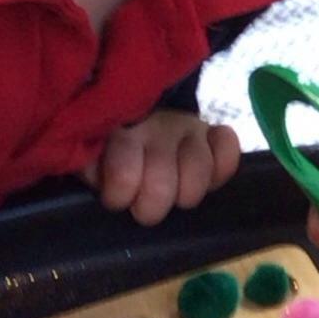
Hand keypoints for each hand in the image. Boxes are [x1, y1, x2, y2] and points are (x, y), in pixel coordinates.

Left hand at [86, 111, 240, 226]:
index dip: (120, 195)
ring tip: (176, 196)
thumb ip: (89, 164)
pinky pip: (229, 147)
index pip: (125, 174)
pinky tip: (210, 172)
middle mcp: (157, 127)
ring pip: (200, 168)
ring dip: (187, 192)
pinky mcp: (214, 132)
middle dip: (152, 205)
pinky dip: (223, 161)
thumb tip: (97, 176)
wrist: (136, 111)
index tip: (116, 199)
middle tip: (145, 205)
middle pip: (163, 182)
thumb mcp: (91, 153)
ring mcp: (189, 128)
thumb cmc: (109, 146)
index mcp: (120, 134)